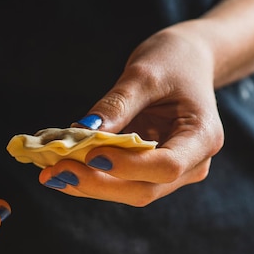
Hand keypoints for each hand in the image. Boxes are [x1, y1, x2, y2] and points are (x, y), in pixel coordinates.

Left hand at [38, 24, 224, 206]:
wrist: (188, 62)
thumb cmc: (174, 60)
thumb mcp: (145, 73)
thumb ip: (117, 105)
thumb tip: (83, 132)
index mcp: (203, 137)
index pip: (167, 166)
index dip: (127, 166)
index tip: (90, 153)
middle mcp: (193, 164)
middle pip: (145, 190)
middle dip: (99, 184)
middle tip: (57, 171)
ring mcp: (174, 173)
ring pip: (130, 192)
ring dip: (89, 185)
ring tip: (50, 172)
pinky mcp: (151, 172)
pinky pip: (122, 182)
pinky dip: (92, 177)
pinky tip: (62, 170)